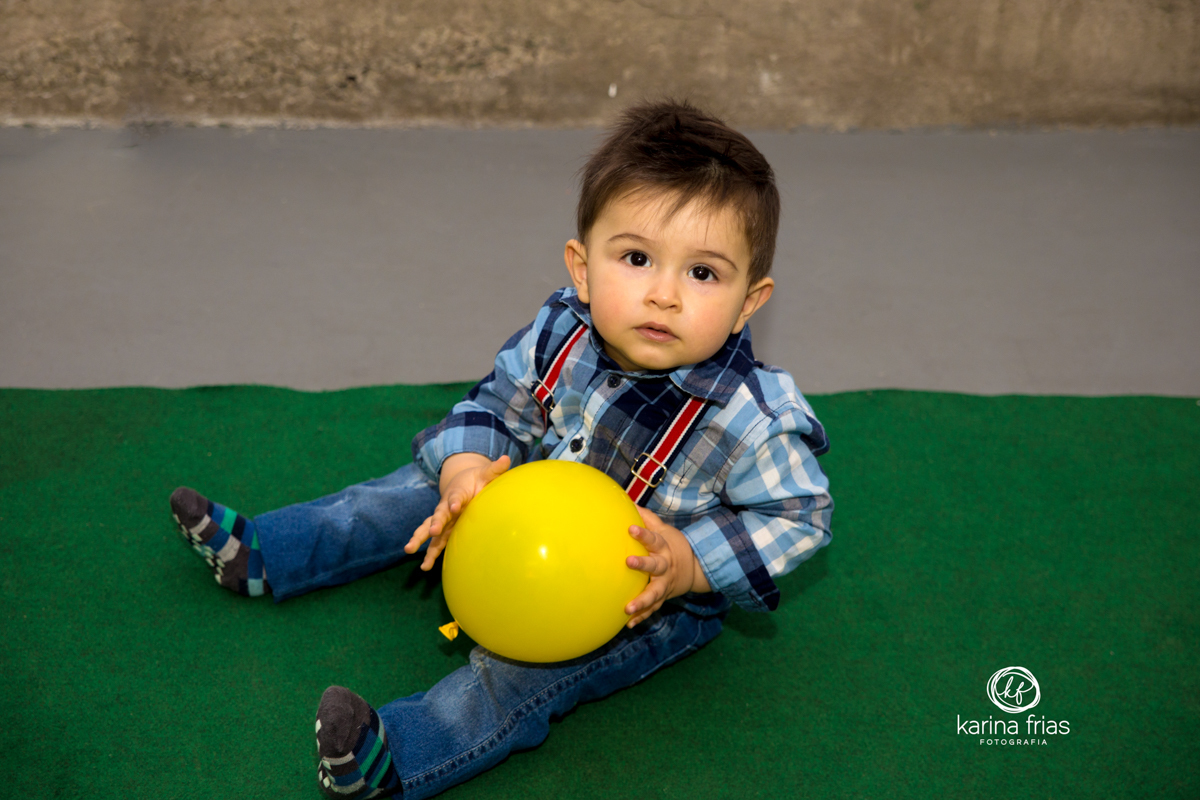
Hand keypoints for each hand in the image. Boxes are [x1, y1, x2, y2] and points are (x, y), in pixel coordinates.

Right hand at [404, 454, 510, 570]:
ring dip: (420, 539)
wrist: (462, 483)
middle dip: (435, 523)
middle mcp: (447, 507)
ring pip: (429, 530)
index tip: (455, 506)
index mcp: (458, 493)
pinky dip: (430, 554)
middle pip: (438, 515)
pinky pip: (436, 543)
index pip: (456, 497)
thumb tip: (506, 459)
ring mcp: (444, 520)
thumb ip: (494, 469)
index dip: (455, 501)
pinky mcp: (444, 531)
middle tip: (432, 531)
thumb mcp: (486, 474)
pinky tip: (425, 567)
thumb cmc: (477, 480)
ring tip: (409, 549)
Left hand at [624, 507, 710, 626]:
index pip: (653, 539)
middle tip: (628, 562)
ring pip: (654, 593)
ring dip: (641, 601)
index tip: (630, 529)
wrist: (694, 569)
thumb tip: (629, 502)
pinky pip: (653, 609)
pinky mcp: (663, 598)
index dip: (643, 534)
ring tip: (627, 608)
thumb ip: (647, 519)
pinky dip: (642, 617)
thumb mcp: (664, 530)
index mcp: (664, 548)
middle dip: (642, 564)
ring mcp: (665, 584)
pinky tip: (628, 624)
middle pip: (655, 565)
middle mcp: (665, 567)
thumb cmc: (672, 545)